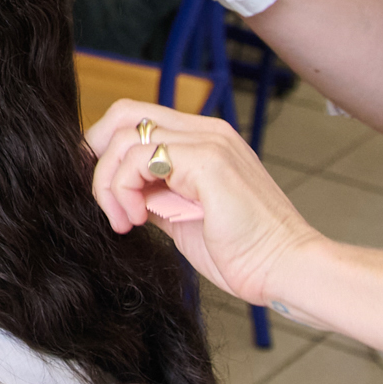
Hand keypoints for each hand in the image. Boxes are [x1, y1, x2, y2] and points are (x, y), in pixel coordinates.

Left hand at [86, 99, 326, 314]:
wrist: (286, 270)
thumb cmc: (244, 253)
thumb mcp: (182, 217)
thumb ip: (154, 195)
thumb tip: (118, 191)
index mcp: (205, 141)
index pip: (139, 120)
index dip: (107, 150)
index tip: (103, 193)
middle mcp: (207, 132)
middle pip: (125, 113)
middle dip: (97, 154)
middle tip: (103, 199)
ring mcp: (208, 142)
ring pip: (124, 137)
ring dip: (109, 184)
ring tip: (125, 220)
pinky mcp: (206, 160)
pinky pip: (138, 158)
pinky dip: (123, 190)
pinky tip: (137, 220)